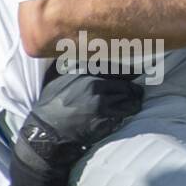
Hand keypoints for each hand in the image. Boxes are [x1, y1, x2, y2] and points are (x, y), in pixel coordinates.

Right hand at [14, 72, 143, 173]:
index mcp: (84, 72)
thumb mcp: (57, 78)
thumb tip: (78, 55)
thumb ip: (72, 66)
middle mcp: (95, 85)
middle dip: (134, 89)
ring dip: (133, 102)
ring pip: (129, 99)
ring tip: (135, 103)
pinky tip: (125, 114)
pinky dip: (126, 114)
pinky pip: (124, 114)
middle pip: (126, 84)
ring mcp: (101, 102)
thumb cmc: (49, 105)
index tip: (137, 73)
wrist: (46, 130)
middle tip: (139, 92)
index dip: (130, 71)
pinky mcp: (104, 119)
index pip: (115, 67)